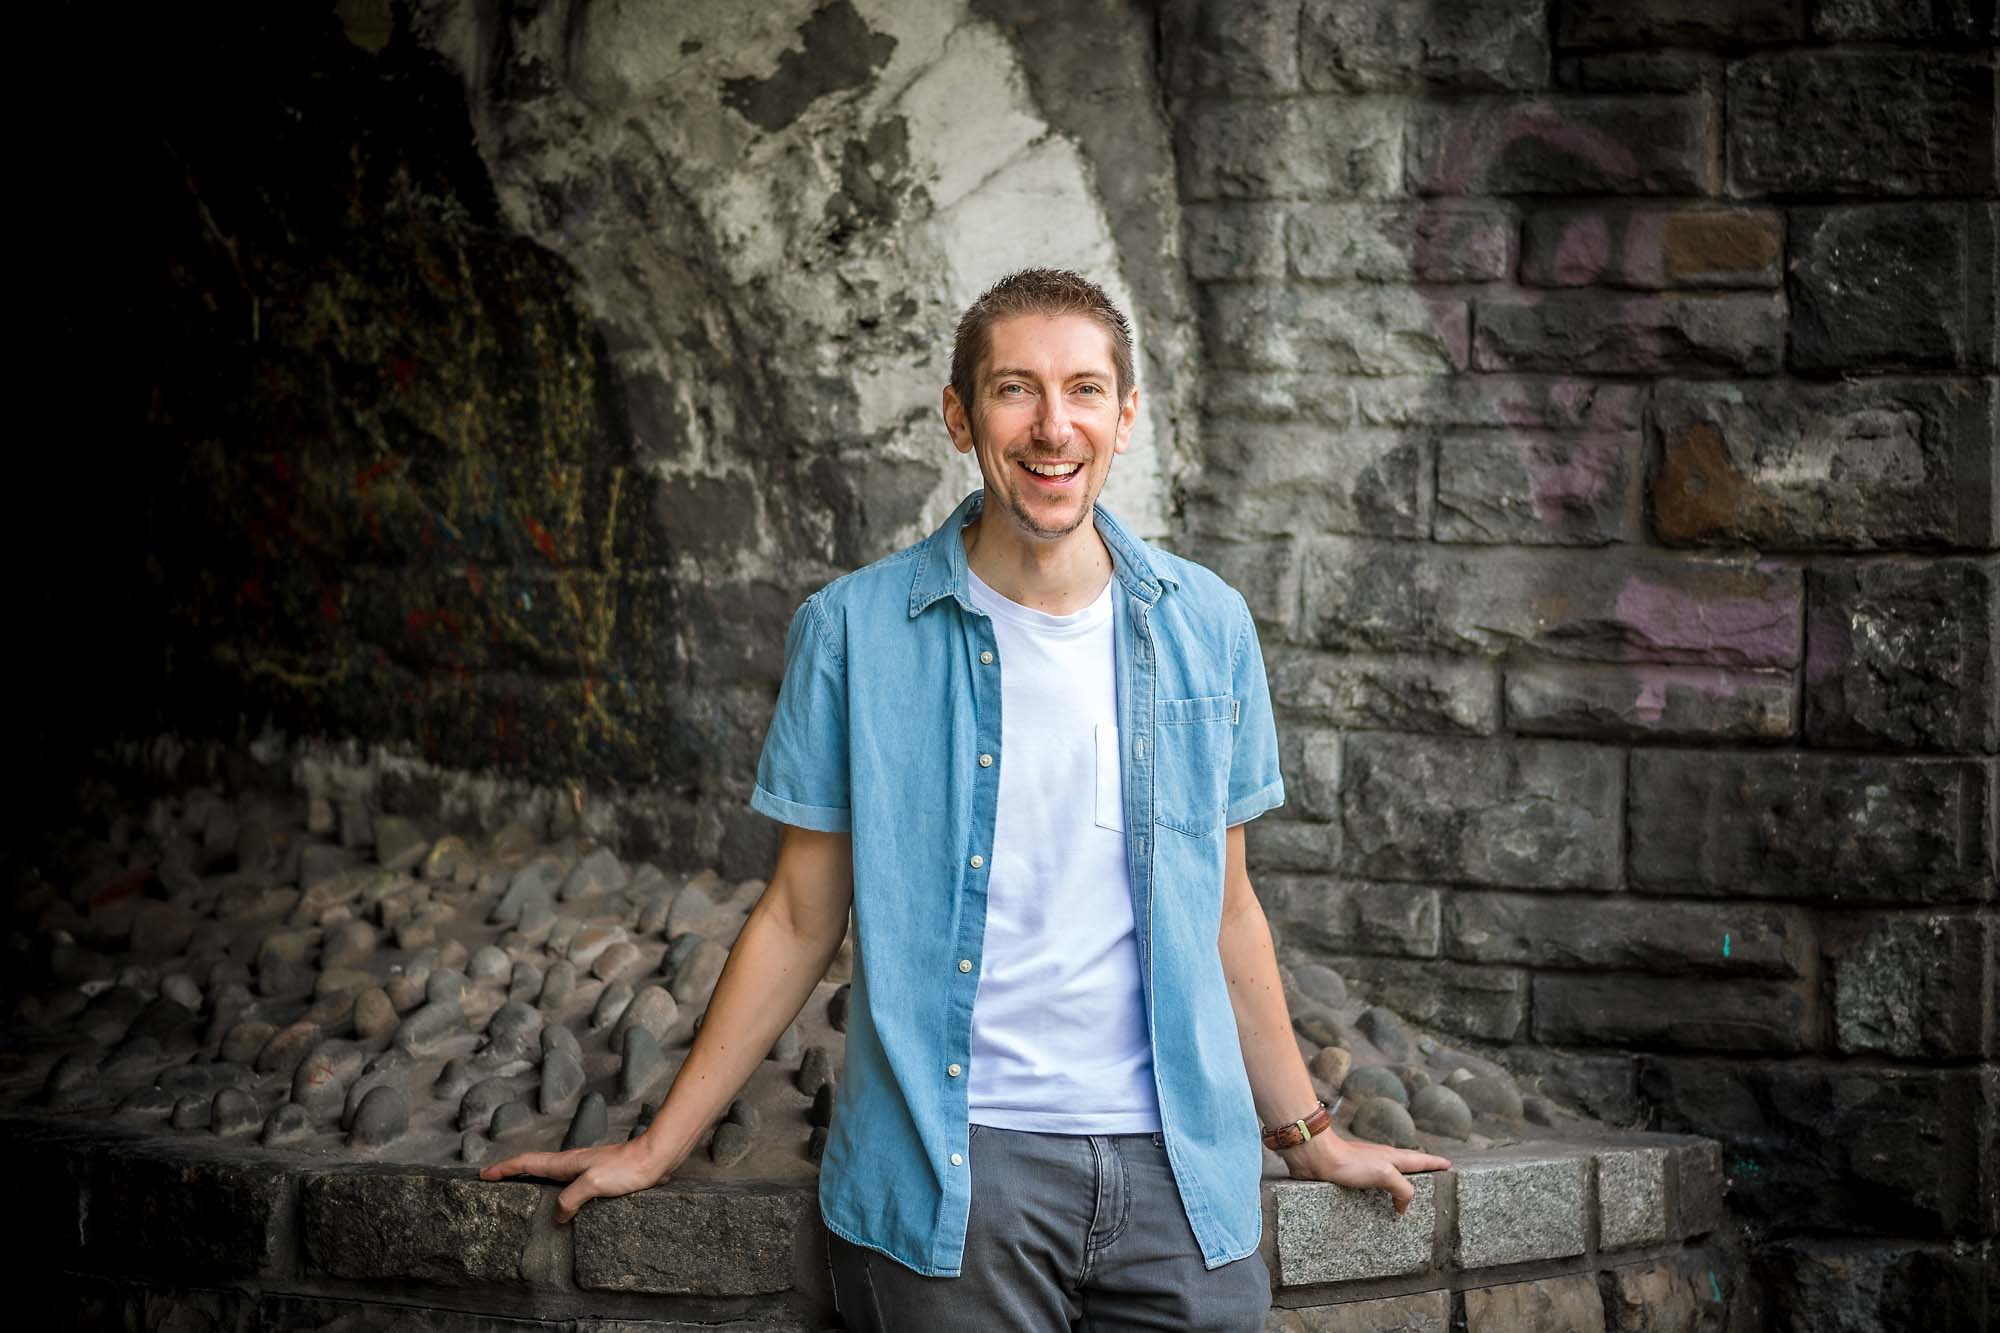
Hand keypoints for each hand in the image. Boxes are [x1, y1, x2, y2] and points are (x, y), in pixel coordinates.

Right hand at [480, 1137, 674, 1223]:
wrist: (655, 1158)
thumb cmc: (627, 1168)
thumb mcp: (594, 1183)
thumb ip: (571, 1198)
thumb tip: (557, 1216)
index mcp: (566, 1162)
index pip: (527, 1163)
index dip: (504, 1168)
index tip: (483, 1174)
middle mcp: (572, 1164)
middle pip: (534, 1167)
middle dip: (512, 1173)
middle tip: (493, 1183)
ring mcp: (584, 1169)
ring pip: (550, 1175)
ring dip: (532, 1181)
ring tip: (519, 1194)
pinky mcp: (598, 1177)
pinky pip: (567, 1185)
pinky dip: (554, 1191)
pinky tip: (561, 1204)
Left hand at [1280, 1133, 1449, 1214]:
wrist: (1316, 1157)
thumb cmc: (1348, 1162)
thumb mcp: (1384, 1173)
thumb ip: (1402, 1188)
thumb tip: (1404, 1206)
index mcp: (1392, 1157)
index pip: (1420, 1160)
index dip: (1435, 1163)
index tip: (1448, 1165)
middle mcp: (1380, 1160)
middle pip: (1405, 1165)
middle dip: (1419, 1170)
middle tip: (1431, 1178)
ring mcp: (1365, 1166)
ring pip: (1387, 1175)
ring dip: (1398, 1182)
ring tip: (1405, 1194)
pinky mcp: (1349, 1175)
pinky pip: (1370, 1185)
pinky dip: (1378, 1191)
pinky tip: (1374, 1200)